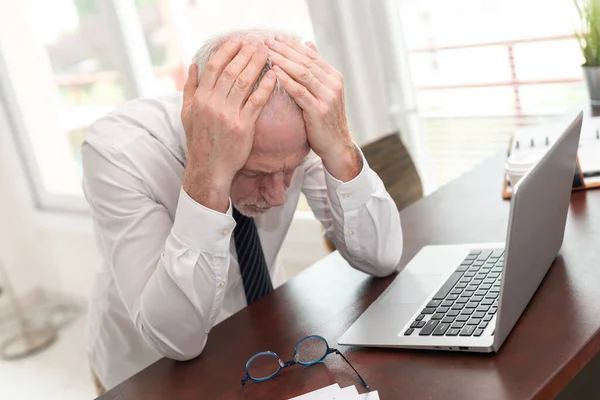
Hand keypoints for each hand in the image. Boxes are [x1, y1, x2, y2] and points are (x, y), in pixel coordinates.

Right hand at [181, 38, 275, 211]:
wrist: (209, 168)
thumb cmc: (199, 141)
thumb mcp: (187, 114)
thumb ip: (190, 89)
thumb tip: (193, 66)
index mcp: (200, 98)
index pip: (214, 66)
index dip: (227, 50)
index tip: (238, 40)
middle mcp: (213, 104)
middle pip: (231, 70)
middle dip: (245, 53)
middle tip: (257, 41)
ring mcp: (228, 115)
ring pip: (244, 82)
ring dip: (256, 64)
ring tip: (266, 52)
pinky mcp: (243, 127)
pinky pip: (256, 102)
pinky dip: (265, 87)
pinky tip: (273, 75)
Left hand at [266, 36, 361, 180]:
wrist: (337, 146)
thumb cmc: (325, 120)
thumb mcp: (324, 92)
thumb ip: (316, 71)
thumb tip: (309, 45)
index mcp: (334, 77)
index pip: (311, 55)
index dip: (293, 45)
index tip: (276, 38)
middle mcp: (333, 84)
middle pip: (306, 61)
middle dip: (285, 50)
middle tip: (268, 41)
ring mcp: (328, 97)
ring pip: (303, 73)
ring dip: (283, 61)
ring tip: (267, 53)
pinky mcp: (320, 110)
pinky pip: (300, 92)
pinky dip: (287, 80)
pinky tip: (275, 72)